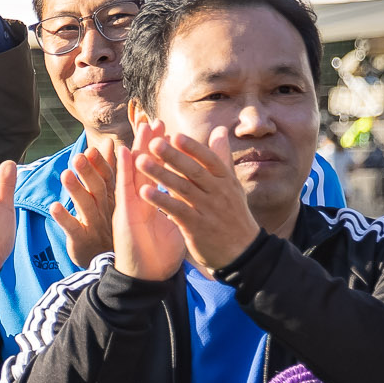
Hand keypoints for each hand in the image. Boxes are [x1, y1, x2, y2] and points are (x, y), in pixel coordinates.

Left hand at [50, 144, 113, 267]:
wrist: (106, 260)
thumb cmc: (107, 221)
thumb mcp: (110, 195)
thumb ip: (107, 169)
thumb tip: (110, 143)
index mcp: (112, 197)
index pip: (108, 178)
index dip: (100, 163)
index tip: (91, 149)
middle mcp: (105, 209)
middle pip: (98, 189)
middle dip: (88, 172)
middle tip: (78, 156)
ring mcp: (94, 225)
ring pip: (85, 206)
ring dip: (75, 190)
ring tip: (65, 175)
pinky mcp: (82, 239)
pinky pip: (73, 228)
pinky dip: (64, 218)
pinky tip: (54, 207)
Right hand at [110, 140, 183, 280]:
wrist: (148, 277)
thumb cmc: (159, 254)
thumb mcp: (175, 224)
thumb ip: (180, 205)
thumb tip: (192, 195)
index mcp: (152, 201)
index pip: (157, 170)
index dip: (162, 151)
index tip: (169, 130)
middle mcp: (139, 200)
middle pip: (143, 166)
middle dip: (148, 143)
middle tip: (154, 120)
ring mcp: (129, 206)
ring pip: (130, 172)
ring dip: (133, 149)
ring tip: (139, 127)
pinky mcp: (124, 215)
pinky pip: (121, 189)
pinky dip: (121, 170)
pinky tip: (121, 152)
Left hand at [135, 128, 258, 271]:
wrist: (242, 252)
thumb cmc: (233, 214)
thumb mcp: (232, 185)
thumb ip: (222, 158)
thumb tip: (219, 130)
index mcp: (226, 181)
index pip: (209, 160)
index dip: (193, 148)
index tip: (175, 135)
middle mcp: (218, 193)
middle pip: (194, 171)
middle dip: (173, 156)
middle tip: (153, 143)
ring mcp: (208, 210)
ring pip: (182, 189)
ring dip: (161, 174)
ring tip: (141, 162)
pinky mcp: (197, 227)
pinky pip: (177, 211)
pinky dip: (161, 200)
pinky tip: (144, 192)